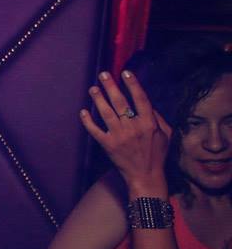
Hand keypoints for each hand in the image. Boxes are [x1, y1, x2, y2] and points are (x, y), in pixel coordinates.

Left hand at [80, 70, 170, 193]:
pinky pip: (94, 130)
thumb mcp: (166, 135)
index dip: (133, 84)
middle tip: (103, 74)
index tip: (125, 72)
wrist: (145, 176)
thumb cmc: (157, 154)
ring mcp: (119, 136)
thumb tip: (147, 103)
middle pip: (120, 102)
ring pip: (106, 113)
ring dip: (98, 99)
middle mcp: (133, 128)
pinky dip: (88, 121)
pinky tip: (83, 112)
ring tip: (93, 88)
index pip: (140, 99)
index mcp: (149, 123)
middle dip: (111, 86)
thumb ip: (158, 117)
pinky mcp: (107, 145)